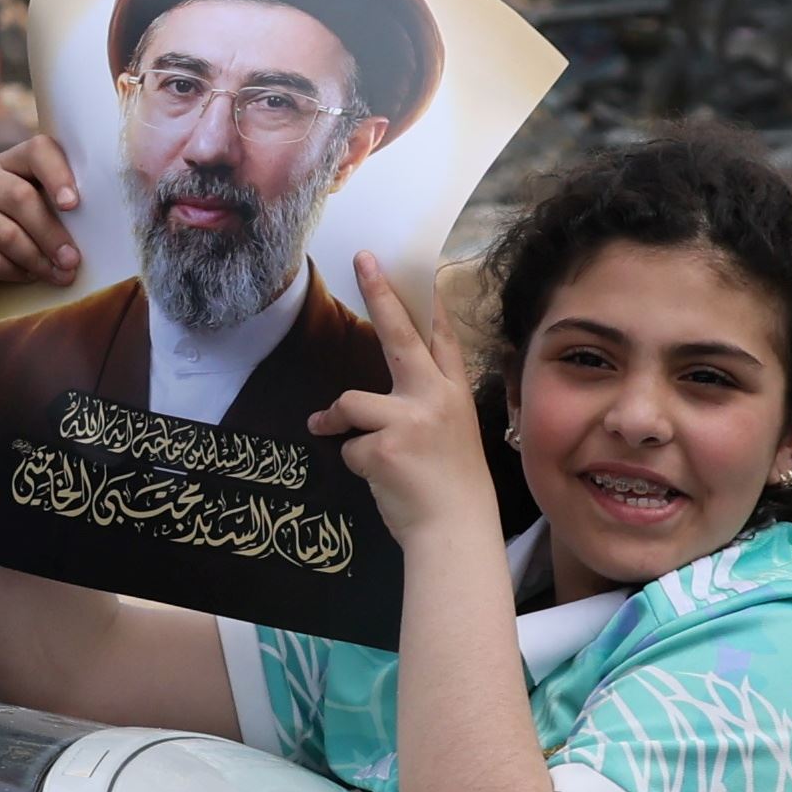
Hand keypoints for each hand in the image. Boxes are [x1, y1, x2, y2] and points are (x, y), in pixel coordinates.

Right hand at [0, 137, 82, 317]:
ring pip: (5, 233)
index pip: (36, 149)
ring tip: (59, 275)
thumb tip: (100, 217)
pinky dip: (14, 274)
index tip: (74, 205)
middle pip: (19, 196)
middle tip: (73, 260)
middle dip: (52, 233)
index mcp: (7, 163)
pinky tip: (25, 279)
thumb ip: (64, 210)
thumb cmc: (28, 251)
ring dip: (38, 259)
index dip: (58, 173)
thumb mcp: (48, 223)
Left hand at [307, 260, 501, 555]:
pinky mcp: (385, 444)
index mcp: (453, 394)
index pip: (442, 339)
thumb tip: (381, 390)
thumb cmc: (450, 489)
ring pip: (351, 401)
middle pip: (399, 335)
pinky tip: (377, 477)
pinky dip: (352, 462)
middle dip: (379, 294)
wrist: (456, 530)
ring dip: (335, 421)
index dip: (430, 304)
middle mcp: (435, 398)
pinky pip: (347, 445)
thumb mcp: (451, 435)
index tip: (424, 269)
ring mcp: (411, 419)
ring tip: (334, 434)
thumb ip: (422, 405)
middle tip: (363, 261)